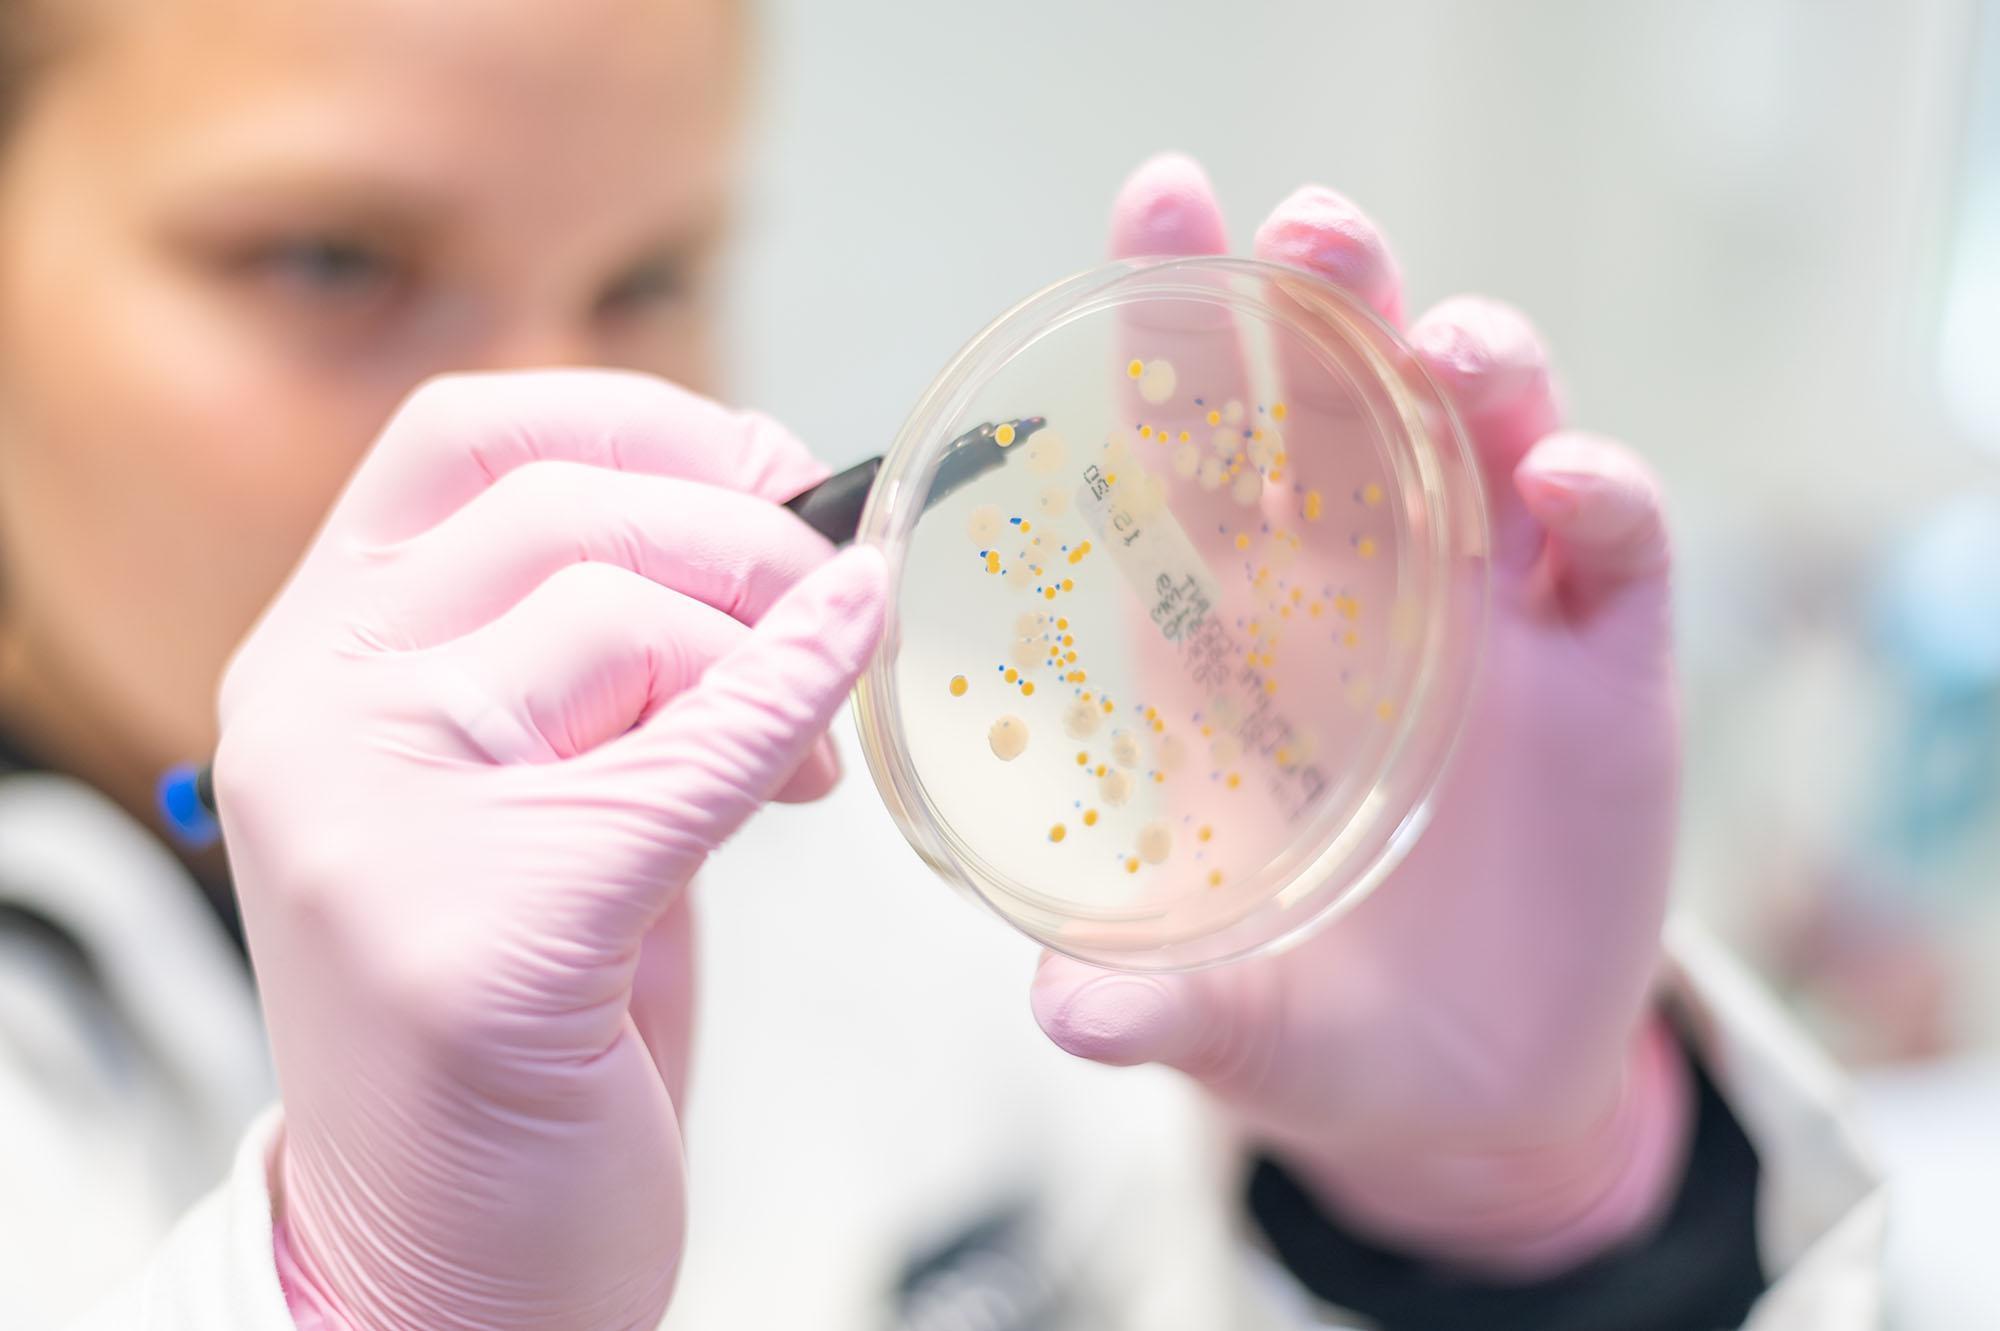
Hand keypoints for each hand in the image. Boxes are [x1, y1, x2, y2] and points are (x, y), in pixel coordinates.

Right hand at [215, 369, 884, 1329]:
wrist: (447, 1271)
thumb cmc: (516, 1027)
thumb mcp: (535, 799)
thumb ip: (617, 665)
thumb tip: (799, 536)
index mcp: (322, 660)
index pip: (470, 438)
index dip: (647, 422)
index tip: (770, 469)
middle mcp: (316, 713)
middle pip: (567, 508)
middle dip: (746, 539)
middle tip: (831, 611)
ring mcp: (372, 814)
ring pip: (625, 613)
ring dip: (770, 653)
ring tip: (805, 765)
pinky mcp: (476, 927)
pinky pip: (690, 752)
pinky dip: (795, 706)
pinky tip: (840, 711)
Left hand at [1033, 156, 1686, 1277]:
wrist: (1458, 1086)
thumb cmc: (1304, 1013)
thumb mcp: (1223, 1017)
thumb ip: (1155, 1005)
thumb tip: (1065, 1014)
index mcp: (1226, 638)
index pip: (1192, 448)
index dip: (1173, 326)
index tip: (1154, 207)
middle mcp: (1354, 594)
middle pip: (1341, 400)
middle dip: (1326, 296)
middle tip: (1307, 228)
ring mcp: (1487, 620)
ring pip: (1487, 437)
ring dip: (1473, 365)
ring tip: (1445, 346)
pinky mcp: (1605, 671)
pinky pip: (1615, 547)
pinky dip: (1599, 498)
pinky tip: (1564, 490)